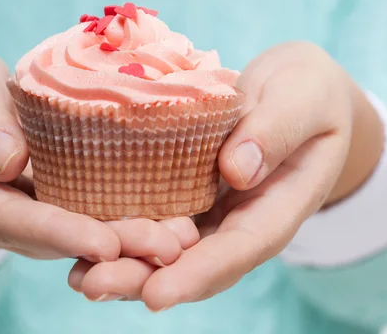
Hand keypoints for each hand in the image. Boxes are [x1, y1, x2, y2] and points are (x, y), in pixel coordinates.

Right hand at [0, 44, 196, 262]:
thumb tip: (9, 161)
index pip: (11, 221)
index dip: (58, 232)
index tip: (105, 244)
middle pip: (55, 237)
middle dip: (112, 245)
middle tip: (167, 247)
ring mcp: (27, 208)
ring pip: (78, 228)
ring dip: (128, 237)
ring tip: (179, 238)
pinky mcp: (50, 194)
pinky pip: (87, 207)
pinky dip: (125, 211)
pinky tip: (167, 211)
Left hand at [67, 42, 384, 309]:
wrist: (296, 92)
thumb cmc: (308, 92)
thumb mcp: (303, 100)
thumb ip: (278, 130)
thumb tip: (237, 171)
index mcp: (275, 208)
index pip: (238, 250)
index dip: (197, 274)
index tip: (156, 295)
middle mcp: (239, 221)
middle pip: (193, 263)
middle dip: (144, 279)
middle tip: (93, 284)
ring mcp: (211, 210)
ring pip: (169, 249)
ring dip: (125, 265)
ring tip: (79, 276)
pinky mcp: (187, 191)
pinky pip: (156, 217)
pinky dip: (123, 232)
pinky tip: (83, 239)